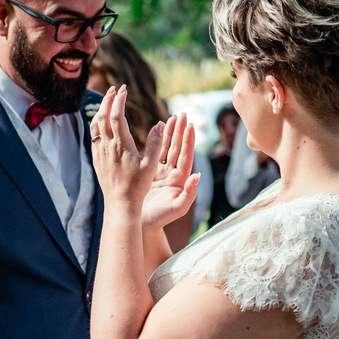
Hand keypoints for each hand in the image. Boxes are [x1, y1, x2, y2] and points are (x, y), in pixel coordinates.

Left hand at [90, 86, 197, 226]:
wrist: (120, 205)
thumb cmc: (138, 187)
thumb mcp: (151, 166)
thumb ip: (156, 144)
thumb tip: (160, 124)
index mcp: (121, 146)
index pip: (116, 116)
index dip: (119, 100)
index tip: (124, 89)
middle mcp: (107, 147)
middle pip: (102, 116)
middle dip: (108, 100)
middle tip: (115, 89)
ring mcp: (100, 153)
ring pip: (95, 125)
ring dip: (100, 110)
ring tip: (107, 100)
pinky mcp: (97, 160)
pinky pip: (93, 136)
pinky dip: (96, 123)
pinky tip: (100, 121)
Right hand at [142, 113, 199, 229]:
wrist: (141, 224)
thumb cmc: (159, 219)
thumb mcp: (177, 208)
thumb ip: (189, 194)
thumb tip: (197, 176)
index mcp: (180, 180)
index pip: (186, 156)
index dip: (188, 141)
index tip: (190, 126)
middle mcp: (173, 174)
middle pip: (178, 148)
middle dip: (181, 131)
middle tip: (183, 114)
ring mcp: (161, 173)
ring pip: (167, 148)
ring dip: (170, 133)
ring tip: (172, 117)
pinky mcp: (149, 173)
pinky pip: (155, 153)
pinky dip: (157, 141)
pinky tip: (157, 129)